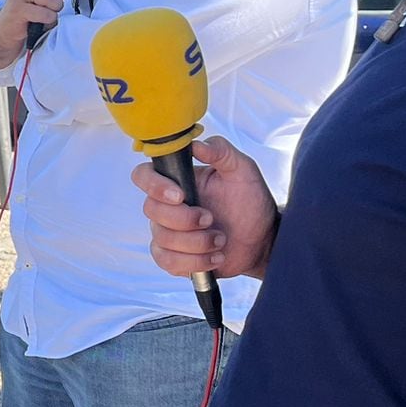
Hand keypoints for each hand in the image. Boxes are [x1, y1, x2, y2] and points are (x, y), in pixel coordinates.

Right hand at [131, 135, 277, 282]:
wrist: (262, 239)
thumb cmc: (250, 202)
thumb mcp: (242, 170)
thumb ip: (221, 151)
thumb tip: (196, 144)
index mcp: (177, 181)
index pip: (143, 176)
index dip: (154, 186)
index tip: (181, 195)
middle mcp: (167, 206)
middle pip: (151, 211)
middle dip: (185, 219)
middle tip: (211, 218)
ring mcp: (167, 233)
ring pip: (162, 239)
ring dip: (196, 243)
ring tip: (221, 240)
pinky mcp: (173, 257)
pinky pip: (168, 262)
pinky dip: (194, 262)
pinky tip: (215, 257)